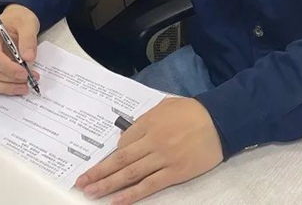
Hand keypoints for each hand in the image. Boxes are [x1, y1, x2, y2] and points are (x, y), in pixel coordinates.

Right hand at [0, 4, 39, 95]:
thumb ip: (28, 39)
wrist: (15, 20)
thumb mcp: (28, 23)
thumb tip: (28, 58)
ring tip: (26, 86)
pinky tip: (17, 87)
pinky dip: (4, 87)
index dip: (8, 68)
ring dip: (7, 86)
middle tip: (31, 78)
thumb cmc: (19, 20)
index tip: (24, 73)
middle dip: (11, 78)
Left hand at [75, 97, 222, 203]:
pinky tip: (116, 201)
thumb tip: (128, 136)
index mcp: (151, 122)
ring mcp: (163, 158)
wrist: (220, 120)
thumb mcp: (167, 106)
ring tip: (91, 192)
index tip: (100, 164)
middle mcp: (153, 141)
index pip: (124, 141)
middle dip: (99, 172)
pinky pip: (149, 186)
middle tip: (81, 183)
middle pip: (121, 160)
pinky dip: (131, 195)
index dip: (111, 154)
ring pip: (130, 174)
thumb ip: (147, 119)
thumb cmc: (194, 111)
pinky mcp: (175, 172)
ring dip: (108, 184)